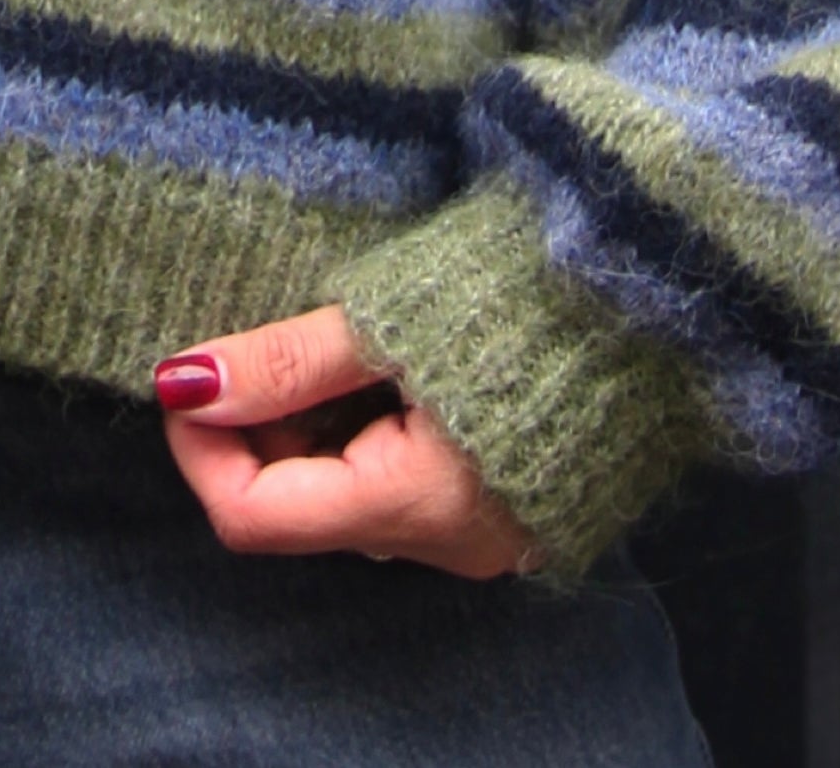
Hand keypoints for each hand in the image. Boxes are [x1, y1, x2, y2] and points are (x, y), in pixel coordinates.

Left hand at [156, 306, 538, 578]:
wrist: (657, 297)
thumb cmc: (521, 295)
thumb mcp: (383, 319)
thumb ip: (282, 362)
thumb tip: (183, 386)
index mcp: (417, 506)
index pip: (254, 516)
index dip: (200, 443)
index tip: (187, 368)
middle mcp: (446, 544)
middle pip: (296, 508)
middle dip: (253, 429)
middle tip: (259, 340)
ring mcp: (478, 531)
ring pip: (342, 495)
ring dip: (307, 426)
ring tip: (329, 339)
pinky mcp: (499, 503)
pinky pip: (392, 485)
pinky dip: (358, 429)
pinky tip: (378, 363)